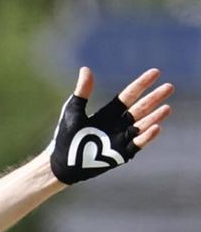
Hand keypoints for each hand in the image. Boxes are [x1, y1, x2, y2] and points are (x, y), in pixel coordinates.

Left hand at [49, 66, 172, 183]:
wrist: (61, 162)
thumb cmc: (65, 136)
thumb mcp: (73, 111)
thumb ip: (82, 92)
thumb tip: (85, 69)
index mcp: (108, 112)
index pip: (129, 95)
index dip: (142, 84)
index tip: (155, 72)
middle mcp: (118, 124)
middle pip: (140, 108)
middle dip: (154, 98)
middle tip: (170, 87)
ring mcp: (121, 138)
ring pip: (142, 125)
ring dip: (154, 116)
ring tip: (167, 108)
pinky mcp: (121, 154)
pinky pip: (137, 144)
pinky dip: (146, 136)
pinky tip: (156, 127)